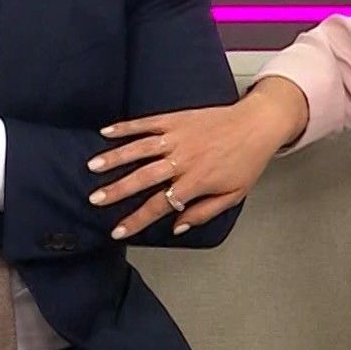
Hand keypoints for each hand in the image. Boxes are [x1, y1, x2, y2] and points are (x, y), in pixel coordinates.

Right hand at [85, 76, 309, 238]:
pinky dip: (126, 128)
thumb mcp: (233, 195)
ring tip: (93, 167)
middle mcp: (183, 159)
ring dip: (114, 158)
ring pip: (140, 149)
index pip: (159, 205)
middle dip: (117, 190)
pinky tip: (106, 132)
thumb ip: (204, 213)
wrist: (258, 124)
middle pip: (143, 177)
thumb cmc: (247, 161)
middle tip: (95, 199)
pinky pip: (146, 124)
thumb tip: (177, 227)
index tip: (117, 230)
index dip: (137, 220)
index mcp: (196, 181)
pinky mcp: (176, 119)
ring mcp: (178, 137)